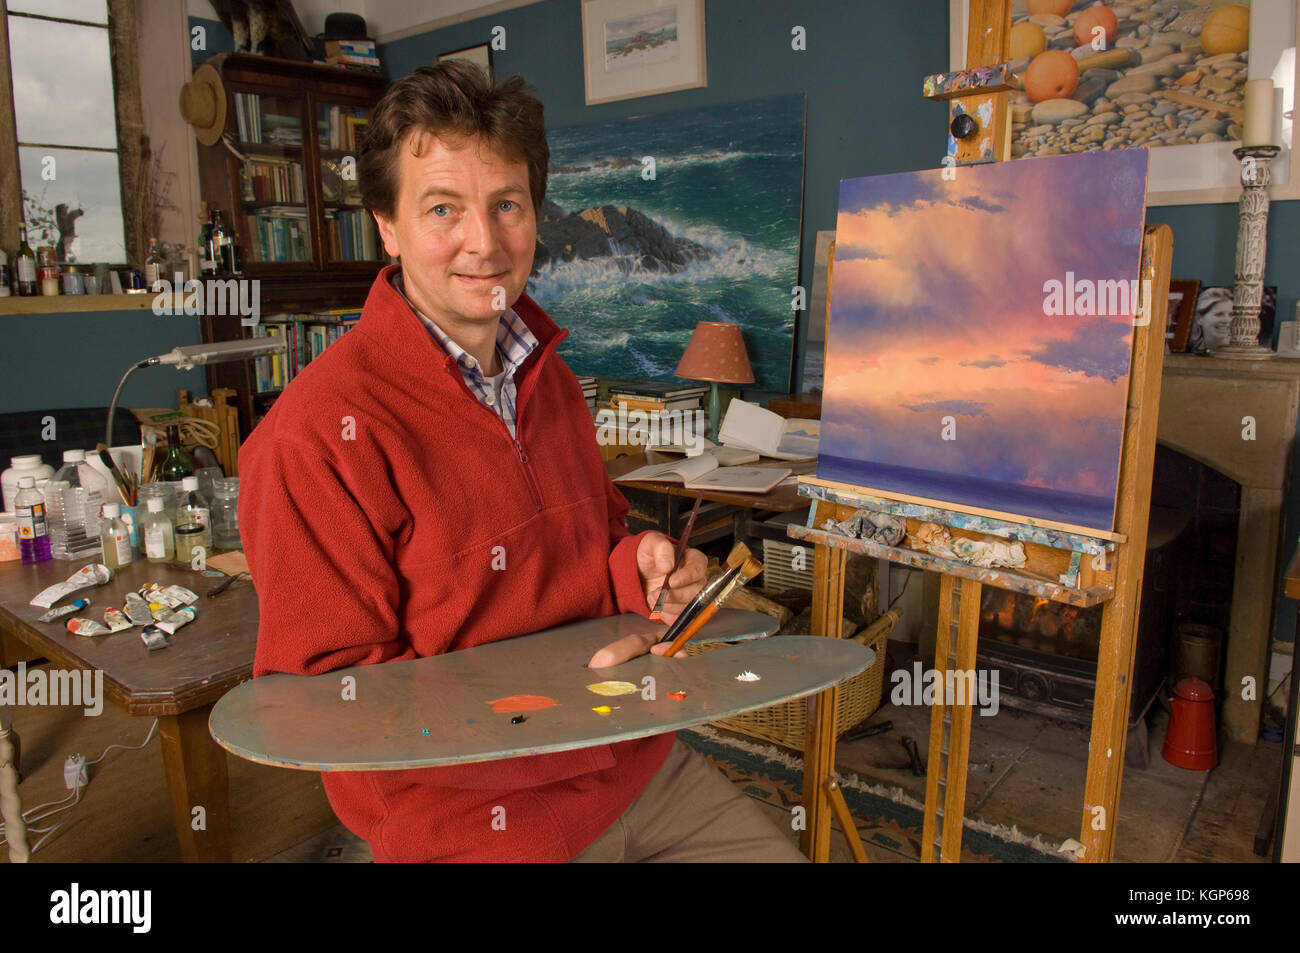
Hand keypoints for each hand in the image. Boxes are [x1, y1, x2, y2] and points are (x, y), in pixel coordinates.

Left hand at [585, 533, 706, 668]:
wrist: (638, 571)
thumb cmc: (648, 554)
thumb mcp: (651, 543)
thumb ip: (661, 548)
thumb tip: (668, 565)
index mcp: (693, 560)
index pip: (698, 569)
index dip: (687, 577)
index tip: (671, 581)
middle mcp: (696, 579)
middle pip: (696, 592)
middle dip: (674, 596)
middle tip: (655, 593)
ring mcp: (689, 596)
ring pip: (687, 607)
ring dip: (667, 606)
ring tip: (651, 596)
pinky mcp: (681, 609)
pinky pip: (679, 619)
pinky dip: (666, 616)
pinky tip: (657, 607)